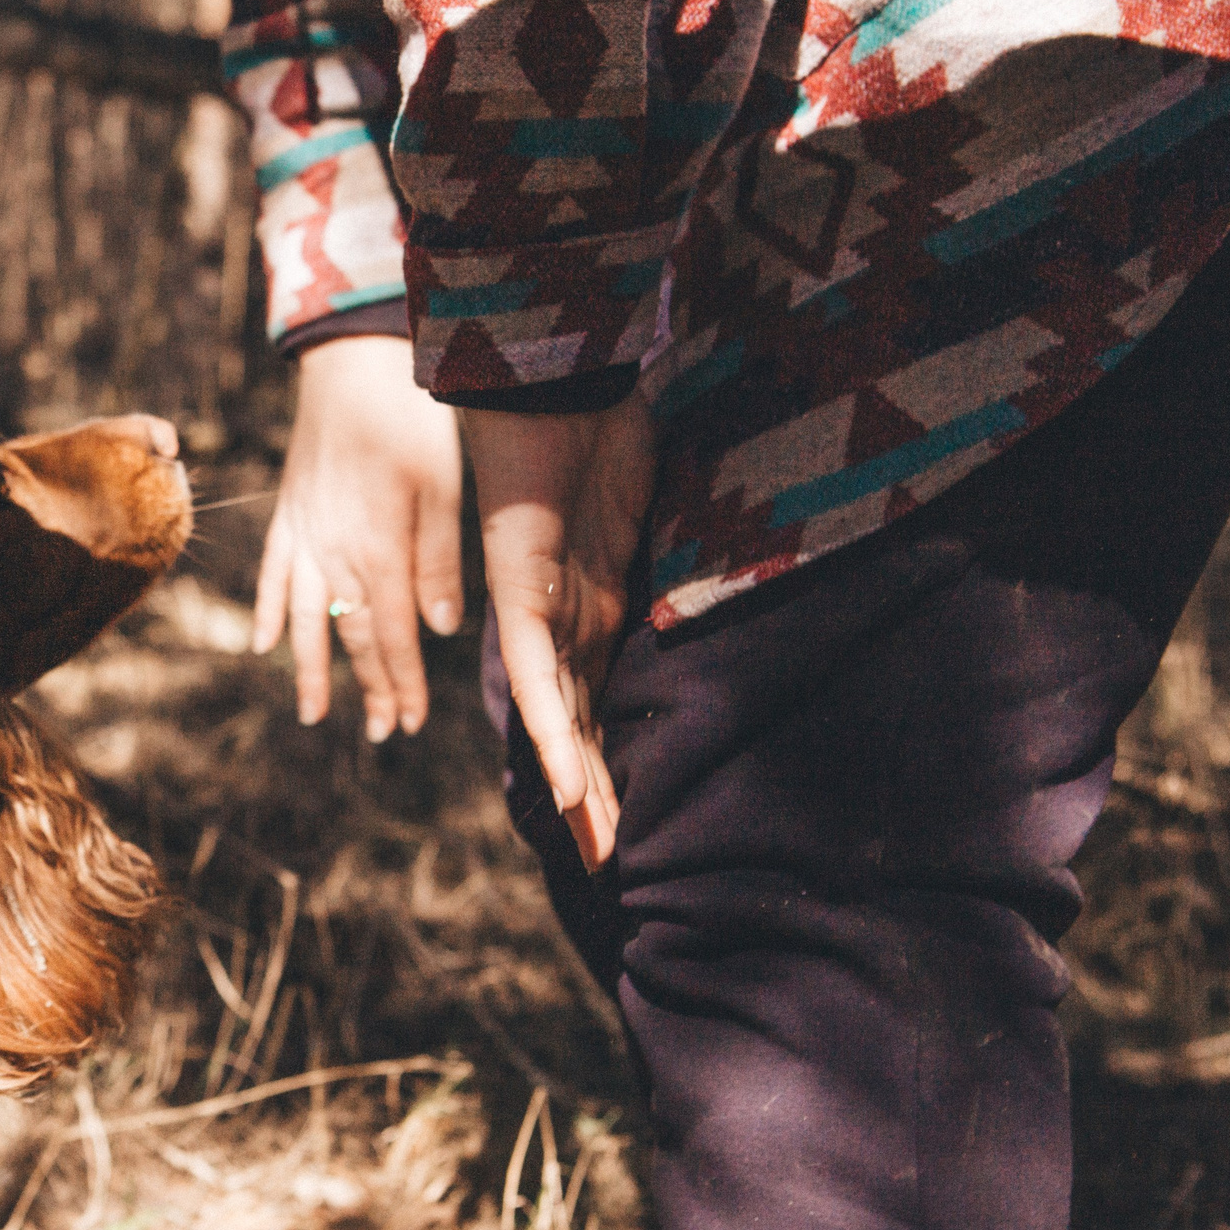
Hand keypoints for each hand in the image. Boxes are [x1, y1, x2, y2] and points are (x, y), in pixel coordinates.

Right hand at [252, 334, 463, 741]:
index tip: (410, 723)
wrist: (352, 362)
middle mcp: (333, 553)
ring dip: (310, 669)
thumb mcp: (441, 486)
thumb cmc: (409, 420)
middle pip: (351, 636)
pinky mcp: (288, 513)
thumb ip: (437, 559)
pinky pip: (271, 574)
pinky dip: (268, 611)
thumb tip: (439, 630)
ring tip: (316, 714)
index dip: (402, 683)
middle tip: (379, 732)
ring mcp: (303, 536)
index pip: (393, 635)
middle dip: (368, 688)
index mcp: (378, 549)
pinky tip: (264, 645)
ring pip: (305, 618)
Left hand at [462, 396, 655, 870]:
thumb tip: (705, 549)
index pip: (593, 695)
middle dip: (593, 793)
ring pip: (560, 720)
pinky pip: (544, 678)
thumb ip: (650, 540)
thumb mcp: (638, 498)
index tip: (616, 807)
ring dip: (579, 787)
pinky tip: (567, 786)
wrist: (545, 373)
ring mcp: (543, 611)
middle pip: (576, 725)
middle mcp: (565, 618)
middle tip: (605, 856)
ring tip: (593, 847)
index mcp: (588, 601)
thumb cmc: (591, 419)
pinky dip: (556, 735)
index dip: (603, 754)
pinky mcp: (525, 596)